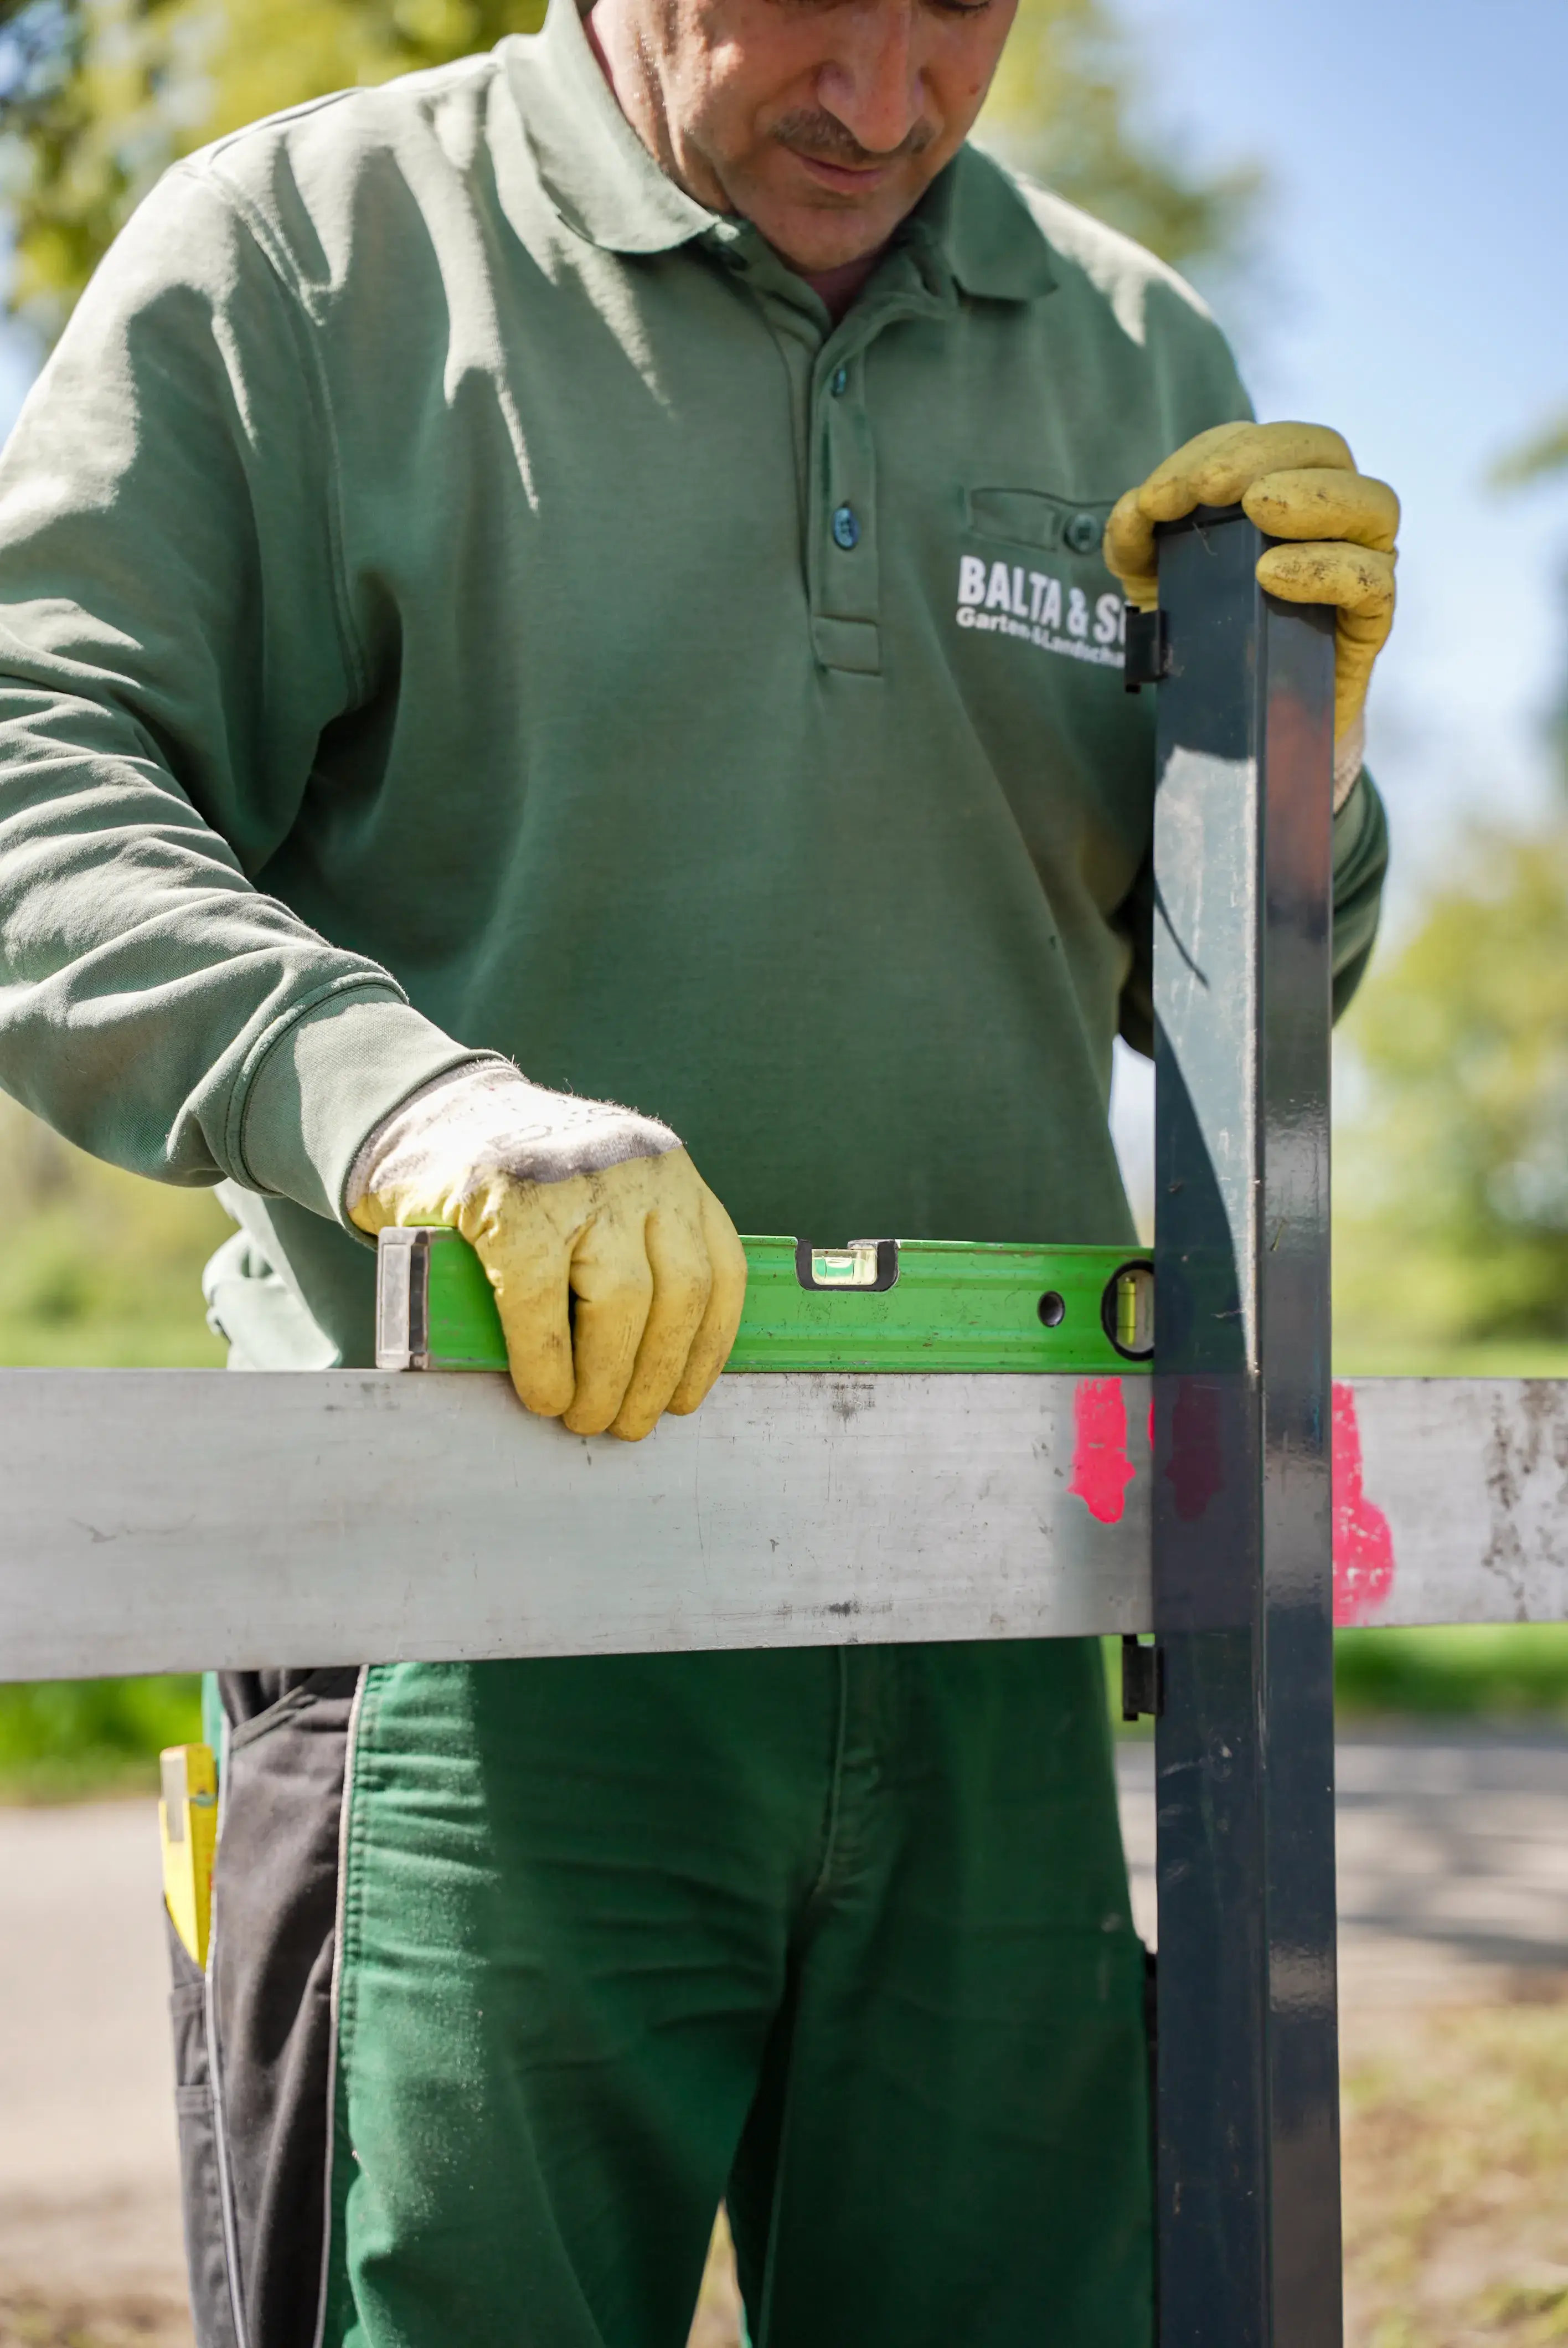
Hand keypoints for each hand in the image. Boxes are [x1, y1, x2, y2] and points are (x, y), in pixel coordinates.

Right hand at [348, 1065, 746, 1440]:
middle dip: (656, 1374)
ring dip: (608, 1378)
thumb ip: (633, 1248)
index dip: (708, 1348)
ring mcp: (575, 1179)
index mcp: (668, 1168)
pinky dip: (545, 1362)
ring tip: (584, 1417)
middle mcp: (638, 1165)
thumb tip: (652, 1365)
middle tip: (627, 1424)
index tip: (685, 1397)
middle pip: (680, 1292)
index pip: (720, 1268)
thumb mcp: (597, 1193)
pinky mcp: (509, 1203)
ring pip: (624, 1302)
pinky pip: (542, 1303)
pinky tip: (542, 1393)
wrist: (421, 1113)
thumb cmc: (514, 1177)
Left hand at [1105, 421, 1397, 805]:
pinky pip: (1369, 580)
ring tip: (1258, 509)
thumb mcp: (1157, 581)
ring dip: (1312, 497)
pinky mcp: (1370, 620)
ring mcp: (1362, 563)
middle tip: (1208, 488)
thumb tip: (1131, 512)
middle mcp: (1336, 516)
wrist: (1243, 718)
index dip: (1219, 451)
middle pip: (1326, 452)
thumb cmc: (1211, 632)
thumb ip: (1136, 543)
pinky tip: (1271, 575)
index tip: (1163, 494)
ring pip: (1372, 504)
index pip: (1268, 443)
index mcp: (1289, 489)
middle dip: (1262, 457)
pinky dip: (1324, 567)